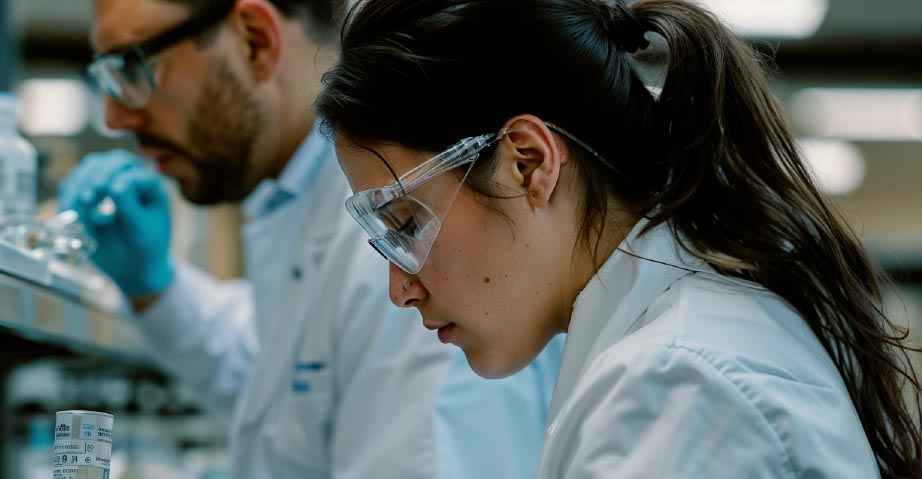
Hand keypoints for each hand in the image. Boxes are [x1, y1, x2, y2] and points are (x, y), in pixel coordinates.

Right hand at [59, 150, 173, 297]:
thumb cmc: (145, 247)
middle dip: (93, 178)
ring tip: (82, 215)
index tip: (109, 193)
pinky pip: (70, 187)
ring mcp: (105, 184)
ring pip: (84, 172)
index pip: (129, 168)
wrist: (133, 267)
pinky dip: (68, 199)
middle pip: (105, 162)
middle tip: (89, 199)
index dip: (116, 176)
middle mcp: (127, 178)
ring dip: (77, 191)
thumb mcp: (141, 228)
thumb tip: (115, 185)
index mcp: (148, 184)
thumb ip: (129, 205)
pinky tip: (75, 217)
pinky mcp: (87, 195)